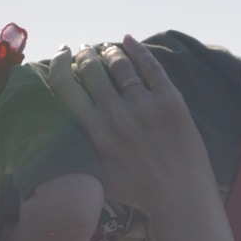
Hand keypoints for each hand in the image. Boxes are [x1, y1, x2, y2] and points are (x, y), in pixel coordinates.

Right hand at [47, 38, 216, 217]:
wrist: (181, 199)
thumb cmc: (137, 193)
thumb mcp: (98, 175)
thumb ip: (79, 150)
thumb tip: (59, 131)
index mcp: (94, 132)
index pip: (66, 85)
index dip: (59, 63)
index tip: (62, 53)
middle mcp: (116, 115)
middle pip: (92, 68)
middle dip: (86, 54)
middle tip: (86, 50)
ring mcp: (145, 106)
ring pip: (120, 64)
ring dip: (111, 52)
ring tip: (109, 50)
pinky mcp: (170, 102)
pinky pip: (151, 66)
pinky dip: (137, 49)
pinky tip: (130, 41)